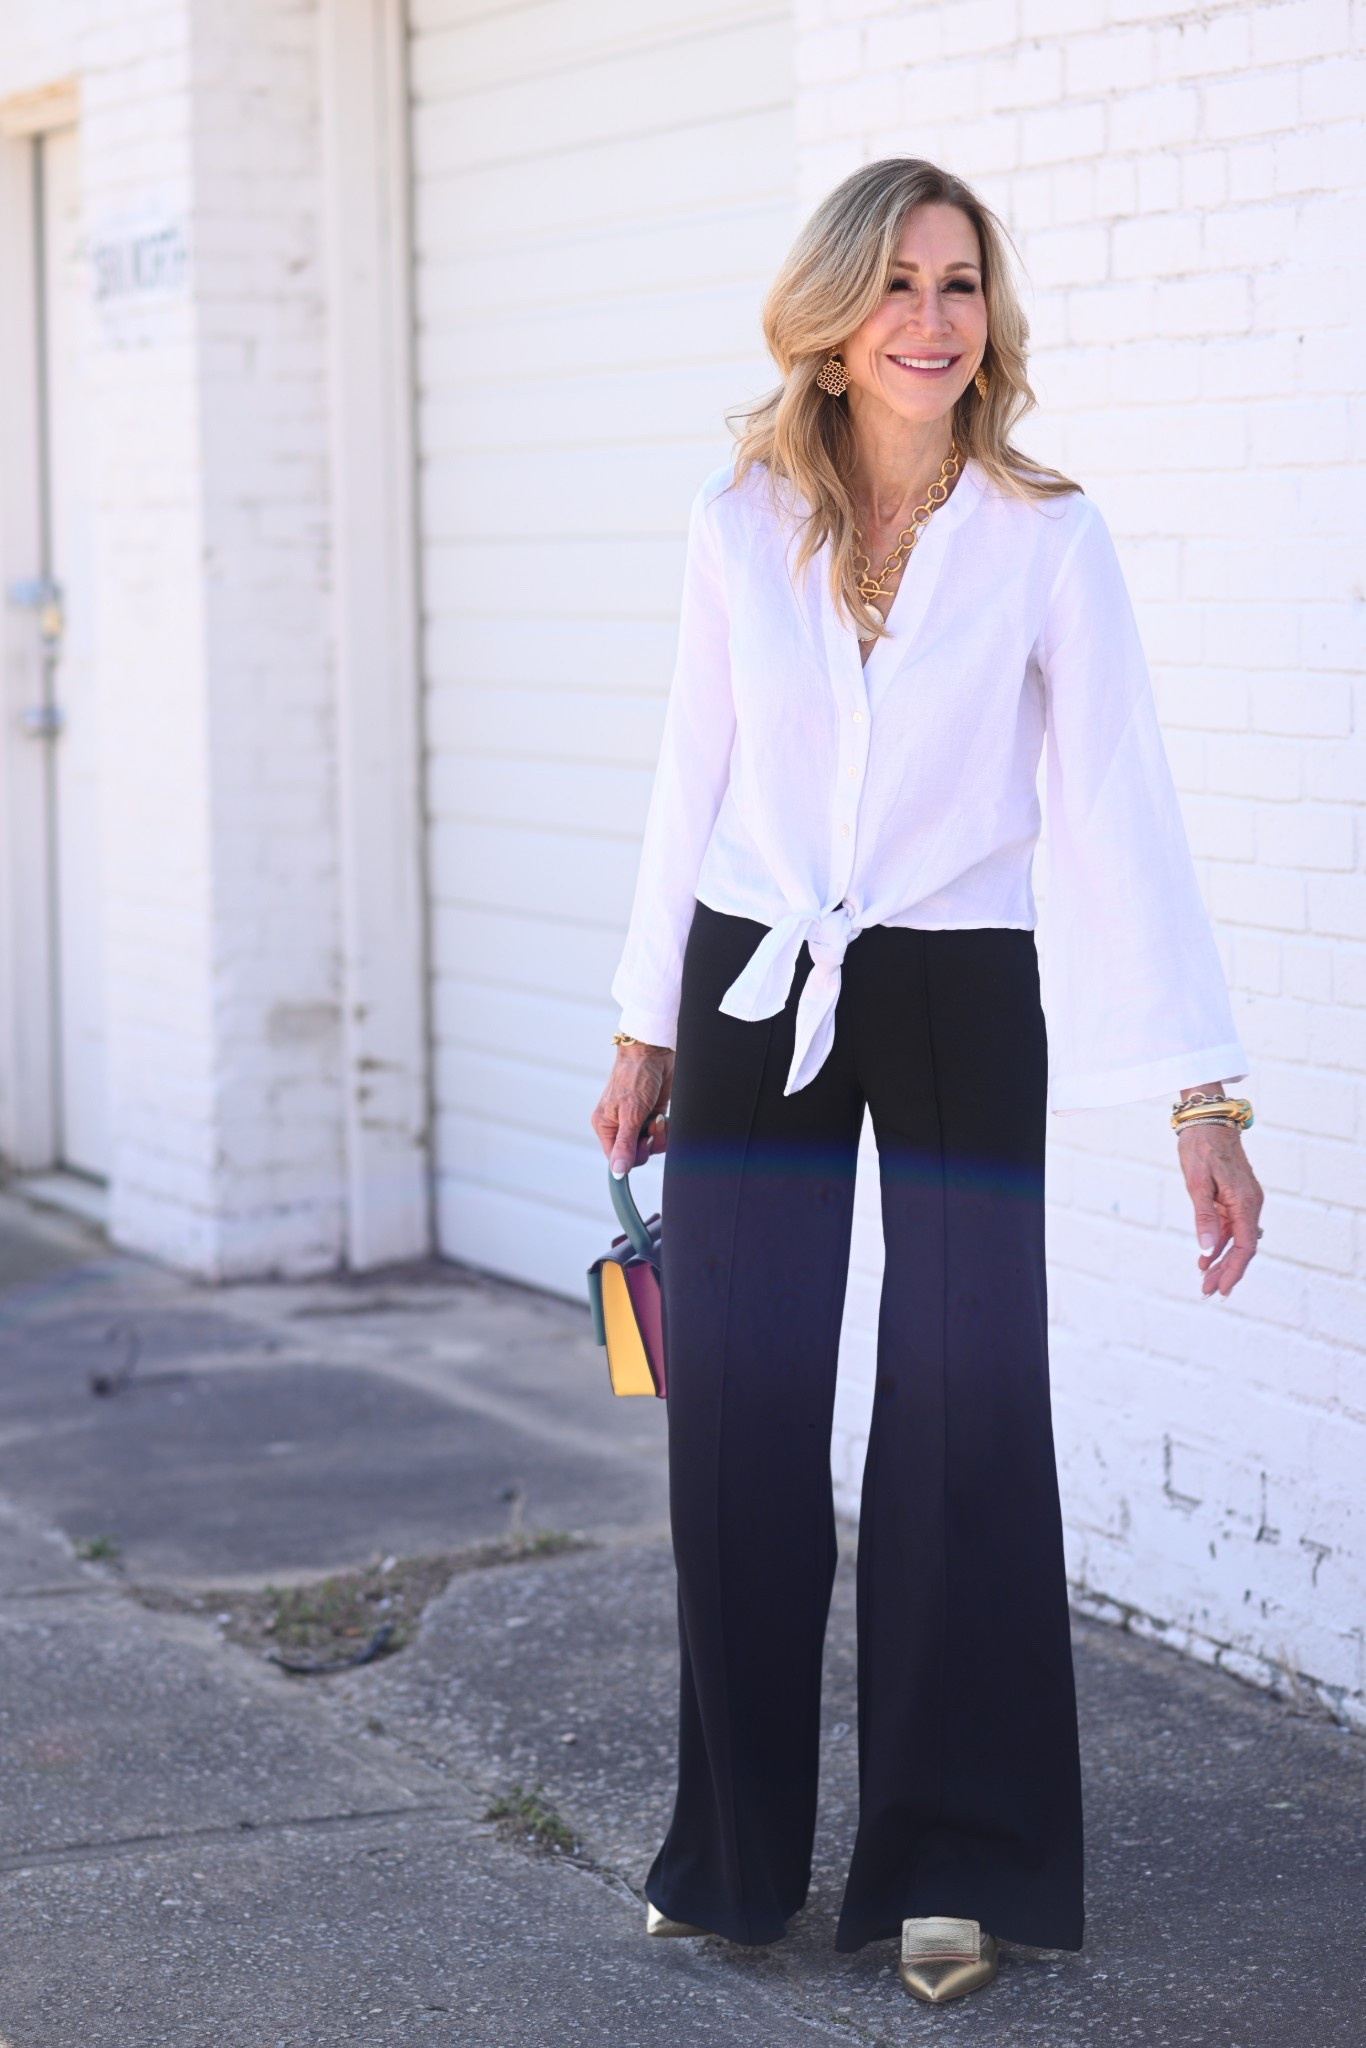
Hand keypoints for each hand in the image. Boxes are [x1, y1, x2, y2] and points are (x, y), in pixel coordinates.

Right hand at [591, 1043, 674, 1179]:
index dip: (630, 1158)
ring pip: (651, 1146)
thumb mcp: (630, 1114)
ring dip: (659, 1135)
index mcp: (605, 1126)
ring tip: (658, 1118)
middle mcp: (619, 1125)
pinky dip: (665, 1129)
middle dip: (648, 1144)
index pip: (616, 1158)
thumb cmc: (635, 1076)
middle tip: (651, 1127)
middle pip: (635, 1154)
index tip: (643, 1148)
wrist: (653, 1052)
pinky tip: (664, 1115)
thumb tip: (617, 1173)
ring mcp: (637, 1121)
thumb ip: (625, 1145)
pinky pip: (660, 1135)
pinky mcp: (652, 1115)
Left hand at [1178, 1122, 1263, 1296]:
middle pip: (1242, 1247)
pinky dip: (1218, 1243)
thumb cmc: (1201, 1148)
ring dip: (1221, 1260)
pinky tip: (1205, 1257)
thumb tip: (1206, 1249)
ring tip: (1204, 1279)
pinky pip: (1230, 1227)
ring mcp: (1244, 1201)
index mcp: (1245, 1202)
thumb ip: (1204, 1216)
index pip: (1245, 1246)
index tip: (1222, 1289)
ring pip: (1236, 1239)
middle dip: (1226, 1271)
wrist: (1208, 1120)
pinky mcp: (1235, 1198)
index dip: (1234, 1270)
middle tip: (1208, 1291)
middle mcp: (1251, 1204)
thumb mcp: (1197, 1183)